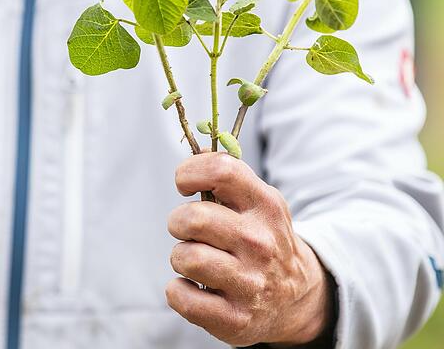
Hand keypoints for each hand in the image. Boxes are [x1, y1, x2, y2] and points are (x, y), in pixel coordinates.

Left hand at [166, 153, 331, 346]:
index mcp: (265, 206)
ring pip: (184, 257)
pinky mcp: (235, 319)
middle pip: (192, 218)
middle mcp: (261, 243)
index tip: (185, 185)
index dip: (190, 172)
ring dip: (180, 257)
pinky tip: (194, 287)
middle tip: (188, 230)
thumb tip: (193, 156)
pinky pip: (181, 297)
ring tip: (196, 260)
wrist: (297, 297)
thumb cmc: (261, 239)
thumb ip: (227, 179)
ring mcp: (250, 283)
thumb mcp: (258, 203)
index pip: (222, 170)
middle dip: (179, 222)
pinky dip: (178, 291)